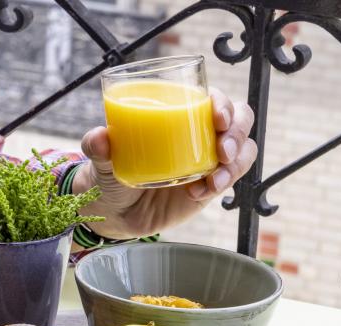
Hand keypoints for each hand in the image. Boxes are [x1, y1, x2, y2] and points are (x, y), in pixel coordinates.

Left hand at [72, 88, 257, 239]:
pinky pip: (230, 179)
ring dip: (237, 162)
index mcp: (177, 116)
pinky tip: (199, 193)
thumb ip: (97, 148)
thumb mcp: (102, 161)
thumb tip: (98, 137)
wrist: (115, 212)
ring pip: (243, 149)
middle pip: (239, 119)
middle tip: (223, 150)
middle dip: (238, 130)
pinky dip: (224, 184)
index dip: (222, 102)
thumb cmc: (111, 175)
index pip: (212, 98)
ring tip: (215, 178)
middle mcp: (198, 134)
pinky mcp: (210, 185)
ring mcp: (207, 159)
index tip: (217, 117)